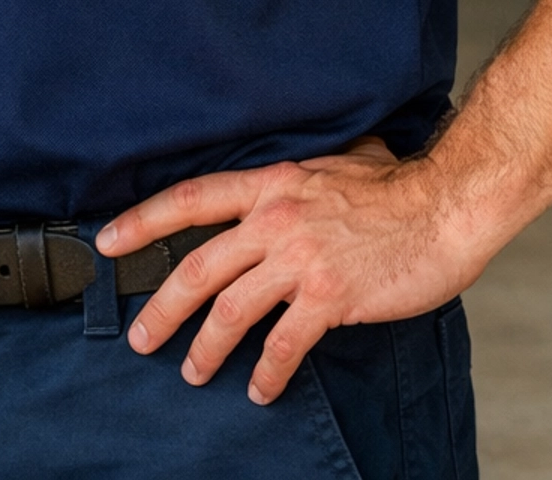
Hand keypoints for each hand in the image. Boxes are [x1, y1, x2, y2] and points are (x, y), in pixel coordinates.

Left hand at [96, 140, 490, 405]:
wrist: (442, 207)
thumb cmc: (393, 186)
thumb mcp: (331, 162)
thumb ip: (295, 177)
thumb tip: (281, 178)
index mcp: (269, 184)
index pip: (189, 200)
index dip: (143, 221)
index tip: (109, 242)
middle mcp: (275, 220)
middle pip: (198, 267)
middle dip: (162, 307)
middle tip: (142, 338)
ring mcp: (301, 260)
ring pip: (231, 310)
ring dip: (206, 349)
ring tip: (192, 372)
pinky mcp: (330, 297)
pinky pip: (284, 343)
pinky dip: (267, 371)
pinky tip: (260, 388)